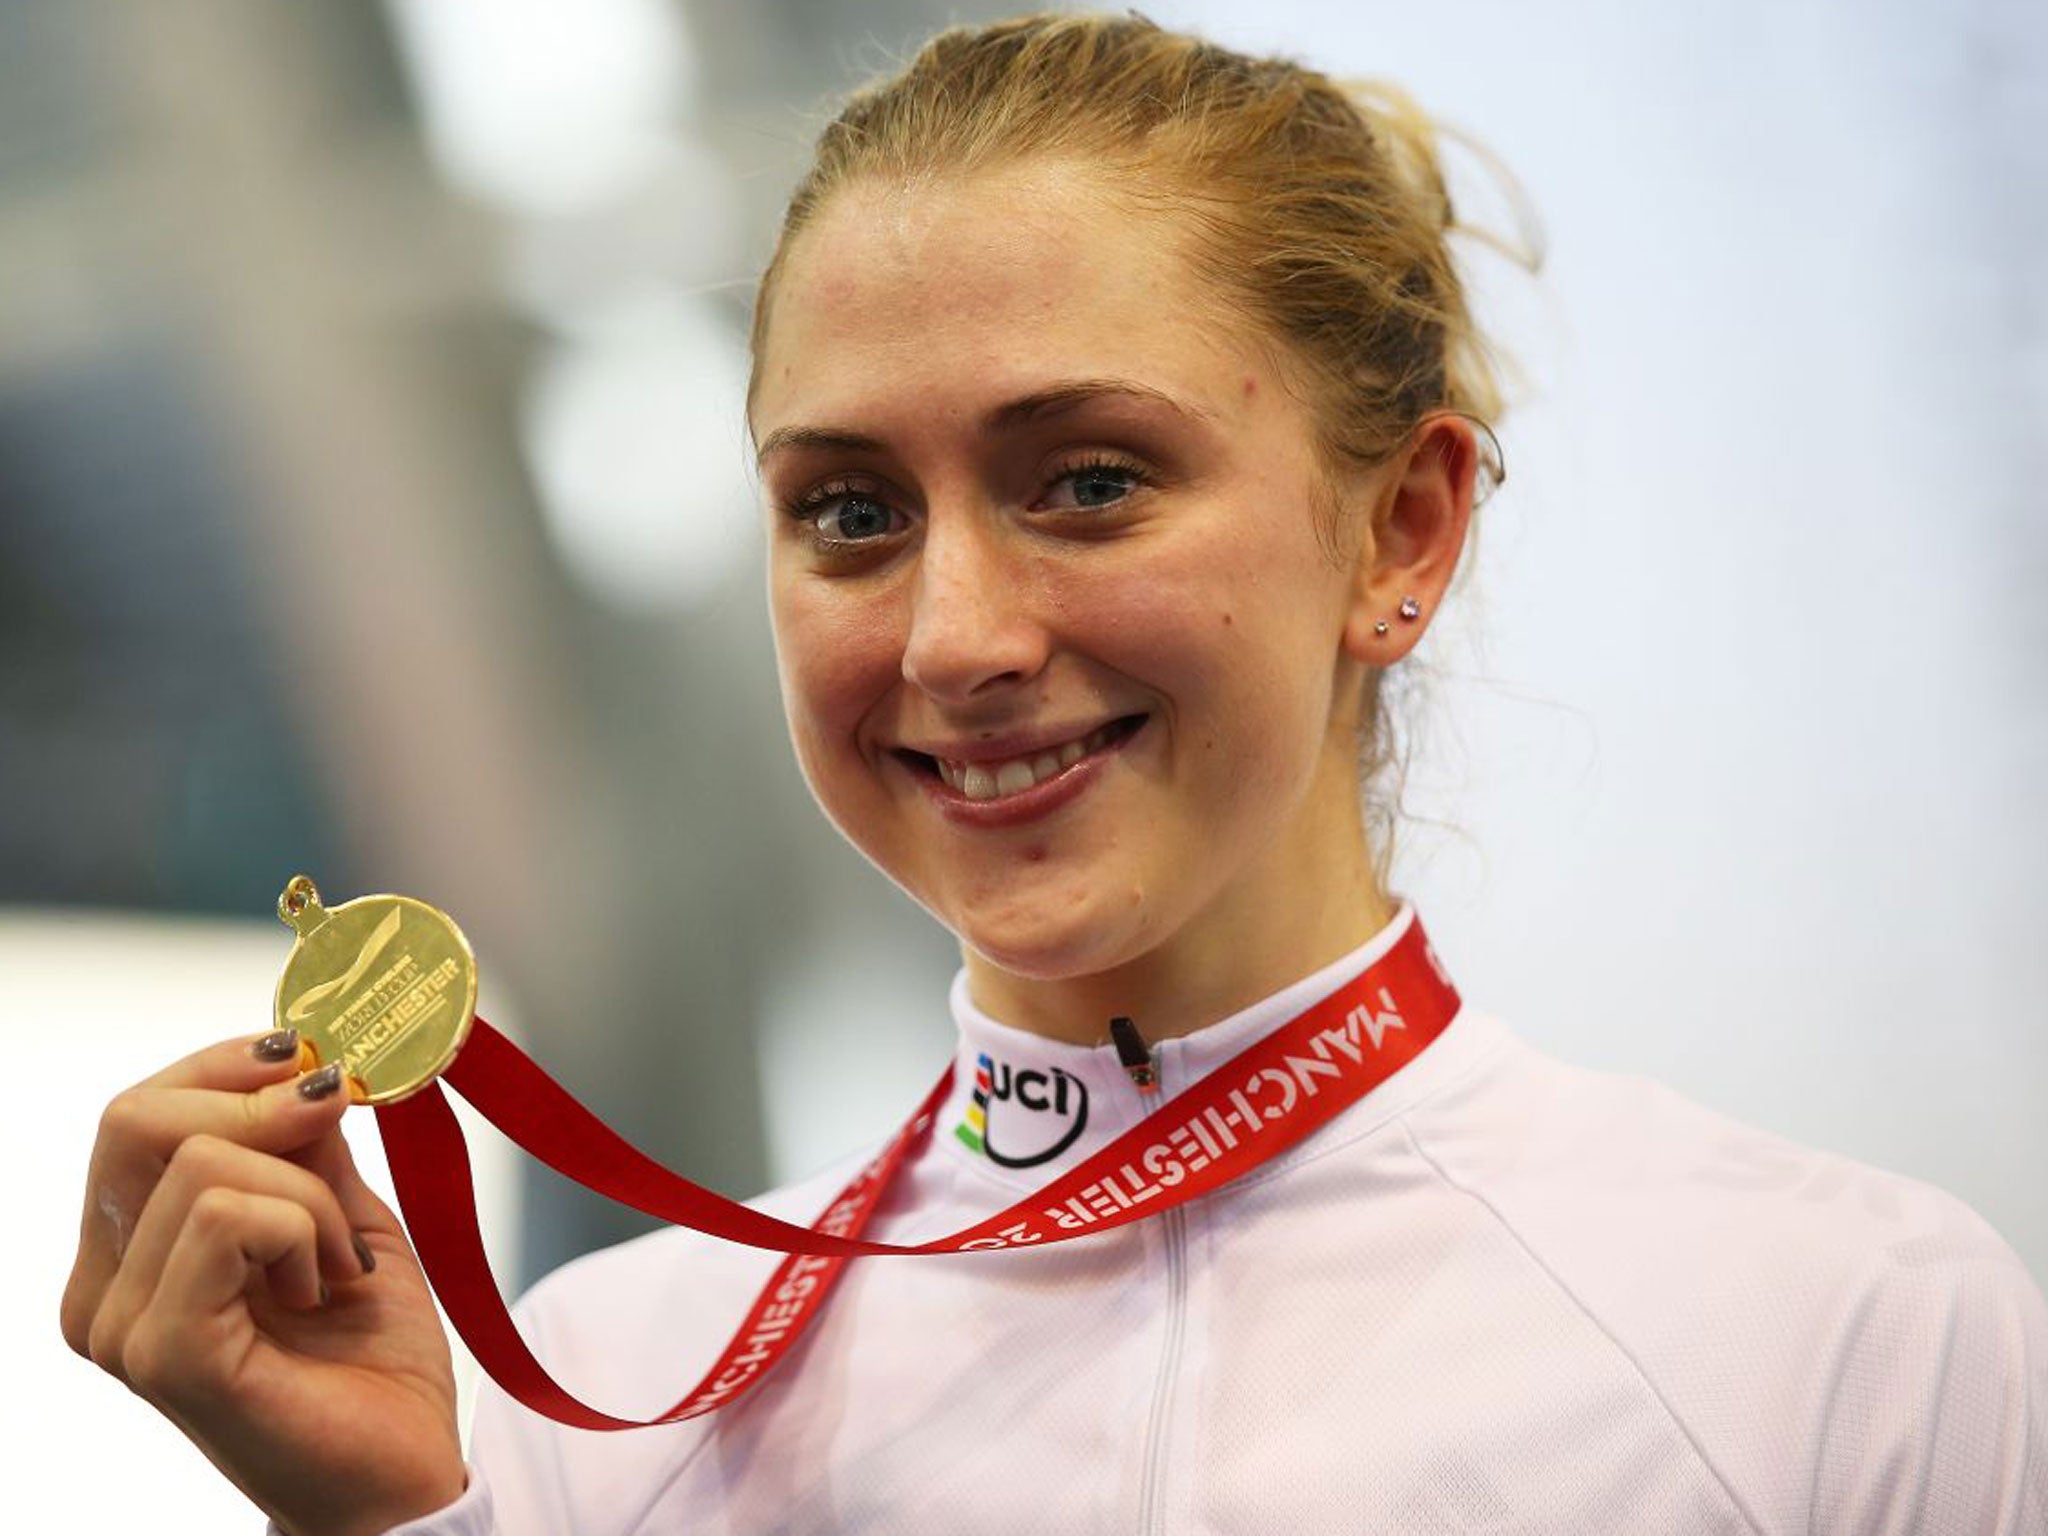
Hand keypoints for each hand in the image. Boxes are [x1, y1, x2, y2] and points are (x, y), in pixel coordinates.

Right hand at [61, 1031, 467, 1535]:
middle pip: (138, 1120)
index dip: (224, 1067)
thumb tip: (300, 1060)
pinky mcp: (164, 1354)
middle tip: (336, 1132)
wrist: (400, 1469)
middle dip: (259, 1104)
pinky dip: (300, 1227)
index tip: (313, 1066)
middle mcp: (106, 1291)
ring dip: (305, 1192)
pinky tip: (322, 1285)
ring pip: (202, 1162)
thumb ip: (305, 1144)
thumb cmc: (370, 1357)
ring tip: (333, 1262)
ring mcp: (124, 1327)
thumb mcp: (343, 1216)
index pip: (136, 1114)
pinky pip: (226, 1218)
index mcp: (132, 1254)